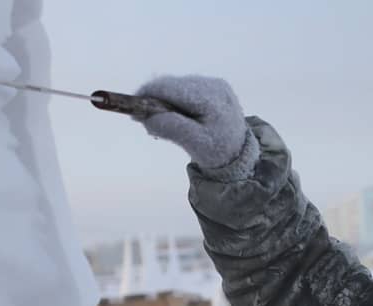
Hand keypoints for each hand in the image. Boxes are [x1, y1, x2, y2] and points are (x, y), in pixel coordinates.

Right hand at [133, 75, 248, 168]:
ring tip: (160, 123)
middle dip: (154, 100)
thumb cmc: (218, 152)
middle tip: (143, 120)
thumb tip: (146, 117)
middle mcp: (213, 85)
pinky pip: (185, 90)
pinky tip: (174, 117)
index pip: (172, 88)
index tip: (133, 107)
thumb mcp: (195, 143)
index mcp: (210, 97)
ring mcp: (214, 84)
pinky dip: (174, 102)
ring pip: (177, 87)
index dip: (148, 94)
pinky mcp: (212, 88)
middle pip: (172, 85)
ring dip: (163, 102)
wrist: (239, 154)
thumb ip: (172, 128)